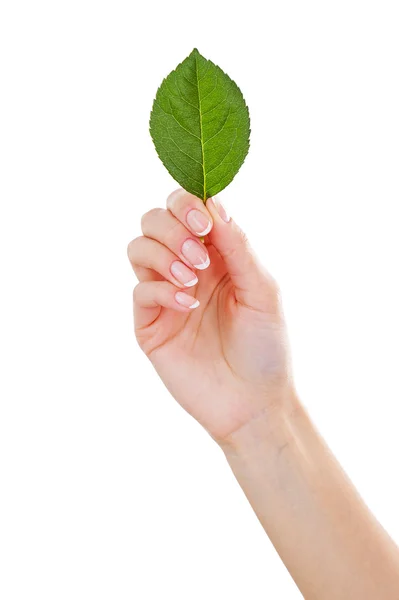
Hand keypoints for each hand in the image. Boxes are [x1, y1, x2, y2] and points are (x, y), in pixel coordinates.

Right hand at [127, 189, 294, 442]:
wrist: (253, 403)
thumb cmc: (265, 346)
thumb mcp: (262, 291)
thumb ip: (238, 247)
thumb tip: (214, 203)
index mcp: (216, 255)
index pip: (187, 209)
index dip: (188, 204)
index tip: (204, 223)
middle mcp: (187, 269)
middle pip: (155, 221)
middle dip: (172, 228)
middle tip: (200, 258)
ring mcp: (165, 296)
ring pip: (138, 248)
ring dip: (163, 255)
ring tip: (192, 280)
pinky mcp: (150, 324)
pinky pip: (140, 290)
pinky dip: (161, 290)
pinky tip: (187, 305)